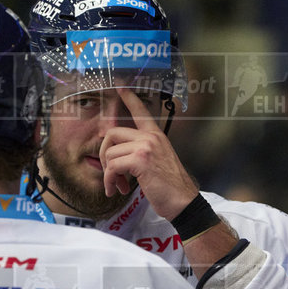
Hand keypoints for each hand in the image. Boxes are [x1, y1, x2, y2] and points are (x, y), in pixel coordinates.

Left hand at [99, 89, 197, 218]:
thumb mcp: (158, 163)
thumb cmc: (171, 187)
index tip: (121, 86)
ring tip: (117, 186)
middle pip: (112, 133)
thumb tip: (117, 155)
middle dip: (104, 155)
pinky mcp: (140, 160)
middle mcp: (151, 137)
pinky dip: (110, 181)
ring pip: (109, 153)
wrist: (183, 202)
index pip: (142, 112)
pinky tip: (117, 190)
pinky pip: (112, 166)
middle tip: (110, 172)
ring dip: (108, 174)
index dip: (130, 98)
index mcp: (157, 136)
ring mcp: (146, 147)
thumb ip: (142, 153)